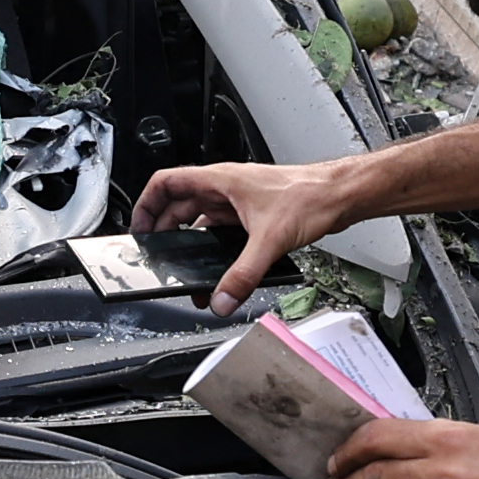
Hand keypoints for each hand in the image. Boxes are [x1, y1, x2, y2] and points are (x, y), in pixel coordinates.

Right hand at [131, 157, 364, 311]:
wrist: (339, 196)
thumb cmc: (310, 196)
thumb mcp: (269, 239)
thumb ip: (242, 274)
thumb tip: (222, 298)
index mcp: (219, 180)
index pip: (165, 183)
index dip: (145, 205)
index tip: (139, 230)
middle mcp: (224, 188)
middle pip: (178, 208)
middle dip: (166, 234)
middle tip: (159, 258)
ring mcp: (237, 202)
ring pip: (201, 222)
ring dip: (192, 245)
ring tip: (188, 270)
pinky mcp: (251, 216)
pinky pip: (221, 233)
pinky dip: (215, 250)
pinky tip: (220, 270)